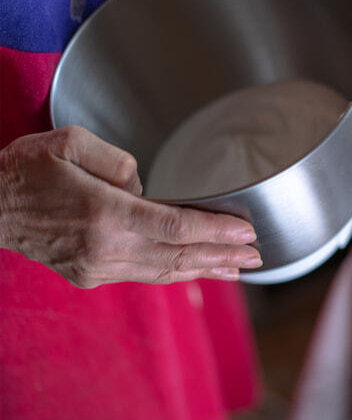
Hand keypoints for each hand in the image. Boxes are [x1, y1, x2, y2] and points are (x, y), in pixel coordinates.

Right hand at [0, 126, 261, 287]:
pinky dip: (175, 272)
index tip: (246, 233)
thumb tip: (145, 188)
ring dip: (204, 269)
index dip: (216, 232)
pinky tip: (194, 269)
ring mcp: (98, 267)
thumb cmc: (26, 171)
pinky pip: (145, 275)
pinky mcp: (91, 275)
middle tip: (257, 256)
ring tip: (237, 268)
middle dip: (222, 255)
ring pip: (165, 271)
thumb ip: (119, 162)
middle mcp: (106, 248)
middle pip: (179, 255)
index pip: (177, 227)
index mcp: (104, 214)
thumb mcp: (71, 144)